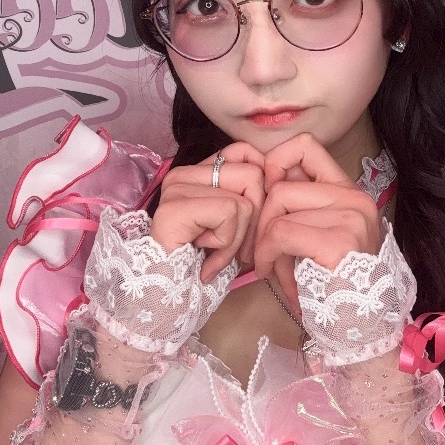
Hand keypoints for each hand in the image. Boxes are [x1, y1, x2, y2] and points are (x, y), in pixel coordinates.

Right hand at [149, 143, 265, 282]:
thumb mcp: (233, 225)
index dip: (263, 182)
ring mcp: (177, 187)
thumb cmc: (204, 260)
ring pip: (244, 200)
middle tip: (239, 249)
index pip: (245, 151)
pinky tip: (205, 253)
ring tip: (217, 251)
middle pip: (253, 175)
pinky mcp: (176, 206)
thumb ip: (249, 199)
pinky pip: (229, 213)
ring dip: (238, 238)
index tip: (257, 218)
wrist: (167, 293)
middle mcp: (183, 173)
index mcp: (197, 172)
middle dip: (255, 220)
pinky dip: (226, 243)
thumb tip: (278, 183)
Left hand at [254, 134, 381, 309]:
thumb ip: (294, 208)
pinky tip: (271, 272)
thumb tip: (261, 182)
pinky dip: (267, 253)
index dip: (275, 163)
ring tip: (270, 264)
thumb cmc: (327, 285)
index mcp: (349, 193)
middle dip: (262, 218)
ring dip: (264, 241)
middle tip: (261, 248)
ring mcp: (351, 218)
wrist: (354, 327)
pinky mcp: (338, 241)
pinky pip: (281, 232)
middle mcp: (355, 199)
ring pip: (278, 206)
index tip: (266, 195)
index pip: (305, 146)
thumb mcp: (312, 236)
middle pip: (282, 185)